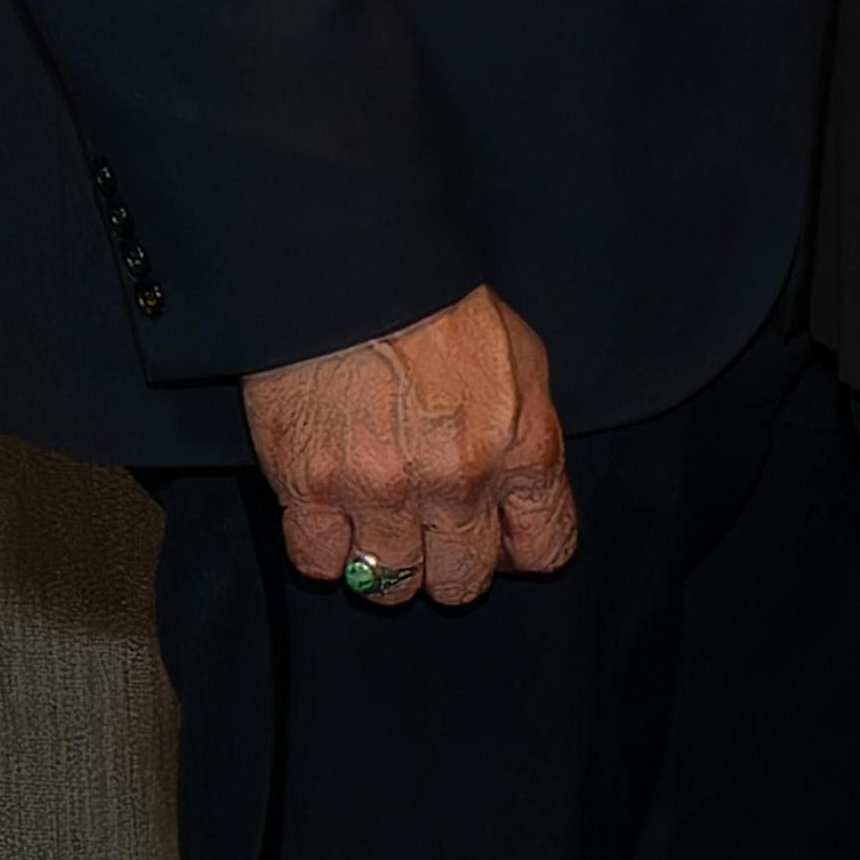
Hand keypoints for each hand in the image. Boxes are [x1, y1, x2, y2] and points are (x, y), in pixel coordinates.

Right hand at [242, 284, 569, 604]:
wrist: (360, 276)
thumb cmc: (444, 312)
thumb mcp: (525, 367)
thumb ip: (529, 439)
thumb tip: (521, 496)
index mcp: (523, 451)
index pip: (546, 549)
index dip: (518, 553)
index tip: (497, 542)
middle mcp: (459, 483)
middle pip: (462, 582)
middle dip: (448, 567)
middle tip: (427, 536)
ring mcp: (384, 490)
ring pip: (391, 584)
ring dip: (386, 565)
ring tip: (377, 527)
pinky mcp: (312, 487)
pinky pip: (321, 565)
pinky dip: (326, 553)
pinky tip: (331, 520)